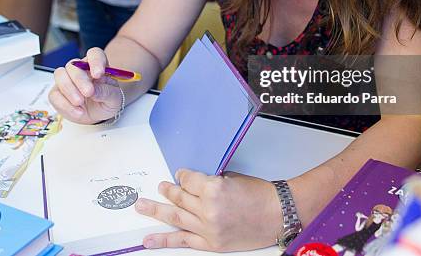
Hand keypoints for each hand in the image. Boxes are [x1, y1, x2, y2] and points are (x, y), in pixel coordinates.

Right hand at [49, 48, 122, 124]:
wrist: (97, 115)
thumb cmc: (106, 101)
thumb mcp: (114, 99)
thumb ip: (106, 92)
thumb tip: (94, 91)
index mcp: (97, 65)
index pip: (94, 54)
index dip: (96, 61)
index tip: (98, 74)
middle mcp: (80, 69)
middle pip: (74, 64)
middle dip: (80, 79)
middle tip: (88, 92)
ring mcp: (66, 79)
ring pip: (60, 75)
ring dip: (69, 89)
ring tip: (80, 102)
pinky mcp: (57, 93)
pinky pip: (55, 94)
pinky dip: (65, 104)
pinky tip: (78, 112)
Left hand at [134, 169, 282, 251]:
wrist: (278, 214)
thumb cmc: (260, 194)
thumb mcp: (232, 179)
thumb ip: (210, 182)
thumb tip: (193, 184)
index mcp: (213, 188)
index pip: (188, 180)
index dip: (182, 176)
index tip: (179, 175)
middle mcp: (208, 208)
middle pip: (180, 198)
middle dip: (167, 191)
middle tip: (158, 188)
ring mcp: (208, 228)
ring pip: (176, 218)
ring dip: (157, 212)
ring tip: (142, 207)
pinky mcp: (212, 244)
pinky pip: (183, 241)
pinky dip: (165, 241)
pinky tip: (149, 240)